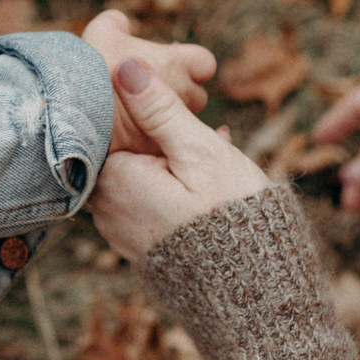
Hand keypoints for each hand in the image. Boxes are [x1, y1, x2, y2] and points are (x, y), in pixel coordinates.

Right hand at [81, 9, 215, 155]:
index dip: (188, 64)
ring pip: (181, 128)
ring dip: (167, 123)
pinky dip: (152, 146)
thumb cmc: (89, 67)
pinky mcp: (152, 155)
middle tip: (147, 93)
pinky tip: (131, 141)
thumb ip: (116, 24)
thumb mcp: (101, 33)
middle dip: (177, 95)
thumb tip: (120, 23)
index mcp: (176, 64)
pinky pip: (162, 152)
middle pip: (195, 98)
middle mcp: (181, 97)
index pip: (204, 63)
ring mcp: (170, 128)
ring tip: (136, 119)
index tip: (168, 66)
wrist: (72, 111)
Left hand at [89, 58, 268, 263]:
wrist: (254, 293)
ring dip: (173, 158)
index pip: (111, 122)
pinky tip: (209, 181)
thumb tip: (125, 66)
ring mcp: (120, 231)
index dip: (143, 106)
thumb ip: (159, 109)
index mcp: (111, 179)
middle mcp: (104, 208)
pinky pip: (150, 200)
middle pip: (126, 149)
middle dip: (162, 133)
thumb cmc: (231, 217)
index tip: (179, 105)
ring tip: (218, 151)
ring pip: (141, 174)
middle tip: (207, 125)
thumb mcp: (199, 152)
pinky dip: (174, 185)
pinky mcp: (140, 246)